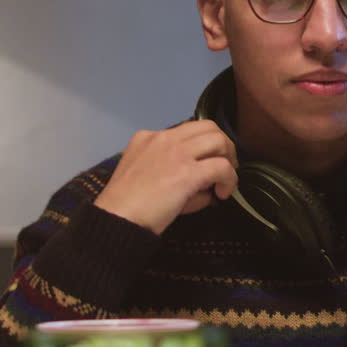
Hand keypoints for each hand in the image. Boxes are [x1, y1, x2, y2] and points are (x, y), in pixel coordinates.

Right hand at [93, 120, 238, 234]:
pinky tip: (222, 194)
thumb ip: (172, 170)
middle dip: (223, 146)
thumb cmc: (127, 205)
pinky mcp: (187, 172)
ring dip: (229, 160)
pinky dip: (229, 179)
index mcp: (148, 137)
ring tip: (225, 181)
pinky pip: (222, 167)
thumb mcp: (145, 176)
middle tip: (224, 168)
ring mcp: (176, 153)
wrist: (116, 219)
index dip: (203, 146)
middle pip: (209, 127)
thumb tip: (204, 184)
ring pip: (219, 140)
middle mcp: (164, 138)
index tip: (207, 163)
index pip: (188, 130)